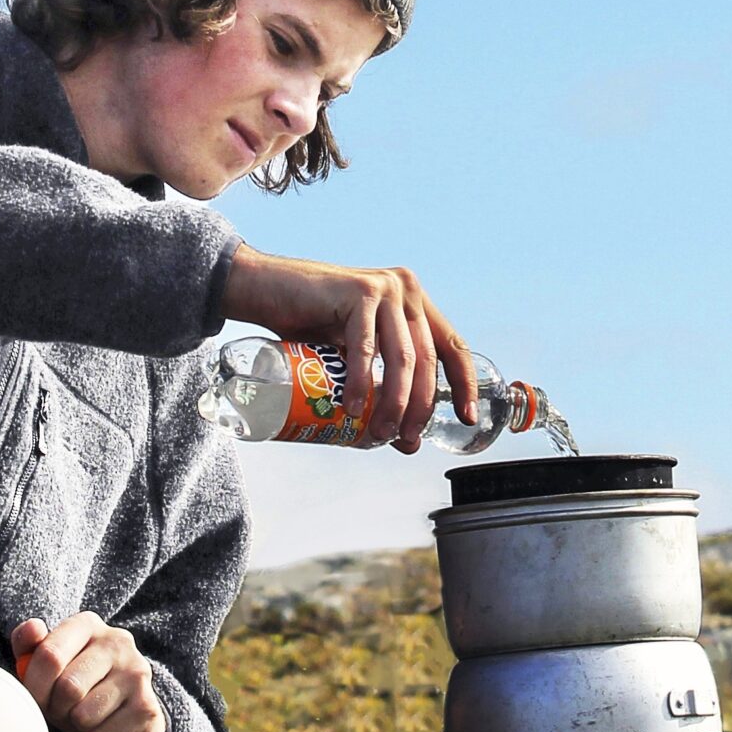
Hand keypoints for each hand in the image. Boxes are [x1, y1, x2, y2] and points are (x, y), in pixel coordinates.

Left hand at [10, 613, 165, 731]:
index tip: (37, 695)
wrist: (126, 716)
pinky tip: (104, 727)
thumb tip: (33, 628)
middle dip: (56, 707)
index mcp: (87, 624)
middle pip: (68, 687)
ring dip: (75, 724)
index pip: (50, 655)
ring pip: (84, 714)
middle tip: (63, 708)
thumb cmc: (78, 685)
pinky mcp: (146, 706)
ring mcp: (136, 672)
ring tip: (83, 716)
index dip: (34, 685)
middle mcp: (117, 641)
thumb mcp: (49, 665)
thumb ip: (29, 645)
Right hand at [219, 244, 476, 451]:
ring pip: (401, 358)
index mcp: (414, 303)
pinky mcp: (357, 292)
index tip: (468, 418)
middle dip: (420, 407)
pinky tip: (354, 409)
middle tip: (404, 439)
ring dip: (393, 403)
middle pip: (426, 360)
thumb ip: (379, 388)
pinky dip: (361, 383)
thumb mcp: (352, 359)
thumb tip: (408, 443)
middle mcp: (405, 291)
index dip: (465, 384)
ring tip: (378, 434)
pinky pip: (366, 348)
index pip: (453, 346)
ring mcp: (383, 289)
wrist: (263, 289)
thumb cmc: (307, 325)